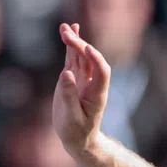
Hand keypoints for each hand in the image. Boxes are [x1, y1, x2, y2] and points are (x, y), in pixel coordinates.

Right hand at [52, 22, 109, 156]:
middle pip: (89, 60)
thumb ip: (69, 96)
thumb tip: (66, 74)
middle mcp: (92, 83)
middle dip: (80, 46)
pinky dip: (71, 46)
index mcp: (97, 94)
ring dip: (74, 41)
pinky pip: (73, 59)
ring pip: (81, 56)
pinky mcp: (73, 78)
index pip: (102, 71)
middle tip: (67, 34)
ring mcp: (83, 79)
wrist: (77, 138)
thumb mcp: (71, 118)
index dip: (96, 59)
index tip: (87, 48)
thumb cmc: (76, 132)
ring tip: (64, 28)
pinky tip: (68, 31)